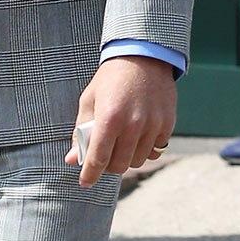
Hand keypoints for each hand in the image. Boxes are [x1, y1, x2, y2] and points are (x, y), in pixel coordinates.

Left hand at [66, 58, 176, 188]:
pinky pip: (155, 151)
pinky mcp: (167, 124)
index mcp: (109, 118)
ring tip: (120, 145)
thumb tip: (72, 160)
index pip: (98, 158)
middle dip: (108, 166)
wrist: (143, 57)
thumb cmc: (110, 80)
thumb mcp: (89, 101)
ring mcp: (152, 125)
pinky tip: (138, 137)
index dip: (90, 174)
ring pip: (138, 161)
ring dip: (127, 158)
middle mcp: (133, 125)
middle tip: (103, 157)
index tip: (84, 183)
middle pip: (119, 165)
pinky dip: (145, 150)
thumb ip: (82, 133)